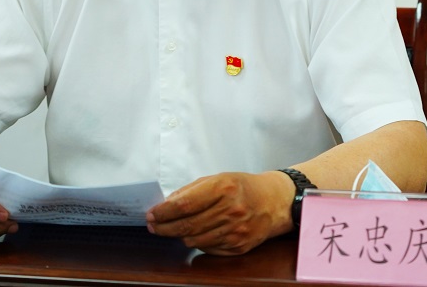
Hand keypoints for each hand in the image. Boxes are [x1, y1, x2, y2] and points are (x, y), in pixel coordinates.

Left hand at [145, 171, 293, 254]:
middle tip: (153, 226)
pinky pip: (208, 248)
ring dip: (180, 235)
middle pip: (187, 225)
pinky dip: (198, 242)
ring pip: (195, 240)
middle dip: (164, 227)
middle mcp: (230, 210)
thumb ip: (192, 190)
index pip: (184, 204)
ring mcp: (235, 231)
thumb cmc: (243, 187)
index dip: (164, 212)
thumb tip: (167, 204)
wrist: (274, 201)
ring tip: (173, 229)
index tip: (152, 214)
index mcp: (224, 188)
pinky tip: (195, 234)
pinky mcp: (239, 246)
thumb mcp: (219, 178)